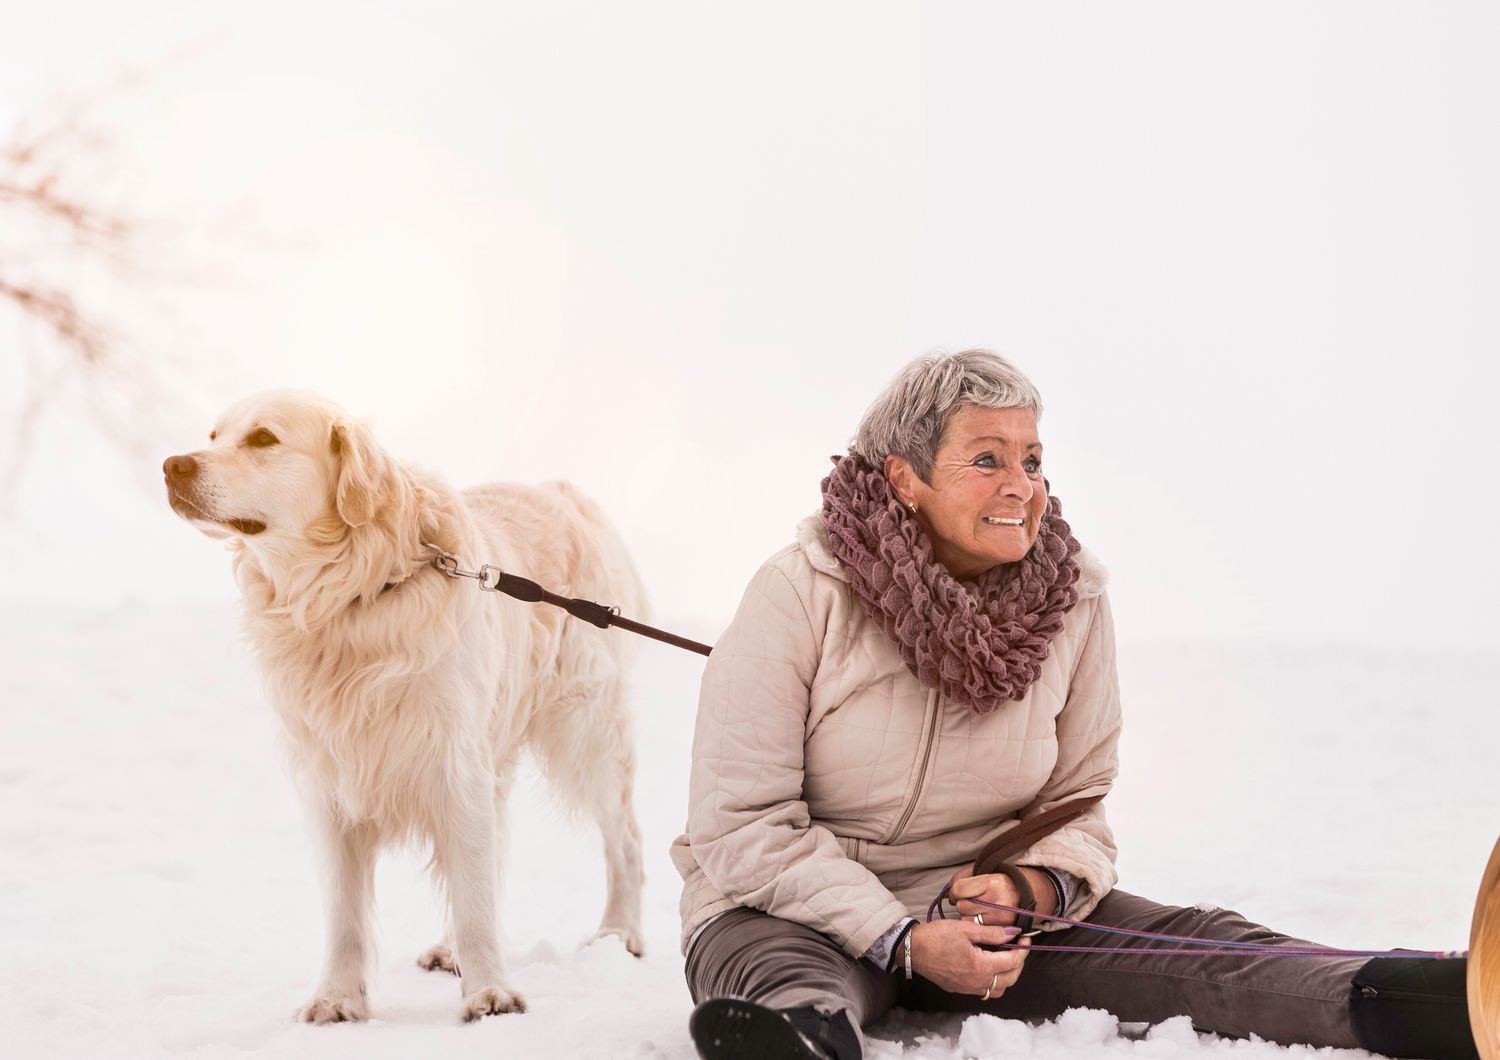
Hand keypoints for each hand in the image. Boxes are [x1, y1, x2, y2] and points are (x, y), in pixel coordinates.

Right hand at [908, 920, 1030, 996]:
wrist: (911, 949)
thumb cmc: (937, 936)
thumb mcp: (966, 929)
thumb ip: (992, 933)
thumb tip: (1014, 934)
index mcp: (980, 966)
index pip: (1012, 962)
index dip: (1023, 950)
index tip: (1026, 939)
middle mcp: (976, 982)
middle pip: (1010, 979)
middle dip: (1019, 964)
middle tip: (1019, 948)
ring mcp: (967, 988)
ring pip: (998, 990)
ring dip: (1007, 976)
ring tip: (1006, 959)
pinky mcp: (959, 989)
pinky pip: (984, 991)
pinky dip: (993, 982)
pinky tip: (989, 967)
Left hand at [947, 863, 1056, 923]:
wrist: (1028, 894)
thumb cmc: (1001, 882)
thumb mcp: (985, 871)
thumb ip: (964, 876)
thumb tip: (949, 889)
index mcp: (991, 881)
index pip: (959, 889)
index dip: (954, 892)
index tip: (956, 893)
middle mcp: (996, 900)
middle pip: (962, 906)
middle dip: (961, 903)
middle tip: (968, 901)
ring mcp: (1000, 916)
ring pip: (968, 919)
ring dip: (968, 915)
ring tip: (977, 909)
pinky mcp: (1002, 928)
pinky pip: (978, 928)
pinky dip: (977, 924)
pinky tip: (983, 917)